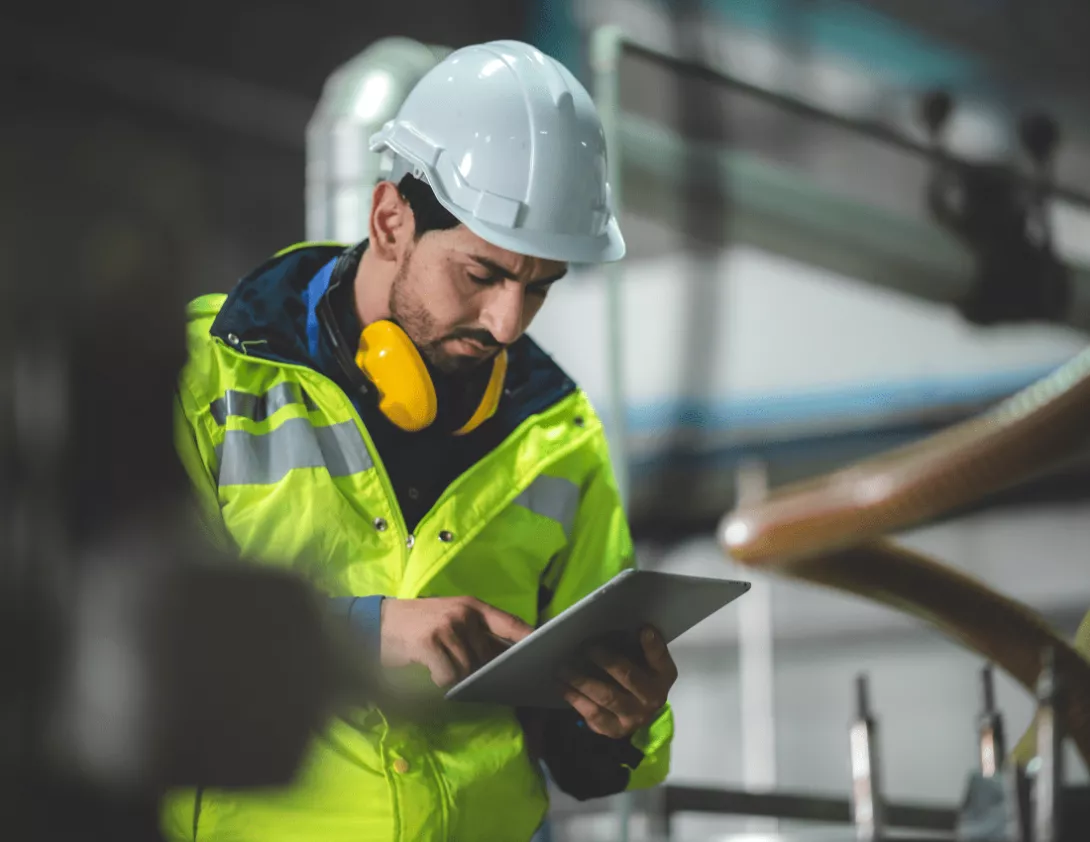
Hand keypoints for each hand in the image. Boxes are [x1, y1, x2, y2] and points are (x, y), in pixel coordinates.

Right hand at [380, 597, 533, 686]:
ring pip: (468, 670)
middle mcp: (465, 614)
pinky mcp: (430, 643)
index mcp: (474, 606)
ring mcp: (448, 627)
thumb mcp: (452, 620)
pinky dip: (440, 681)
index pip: (511, 623)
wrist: (379, 622)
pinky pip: (448, 676)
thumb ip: (477, 634)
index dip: (529, 639)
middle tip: (461, 671)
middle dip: (480, 671)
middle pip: (488, 656)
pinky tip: (428, 669)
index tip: (546, 652)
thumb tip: (506, 659)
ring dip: (455, 677)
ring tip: (439, 666)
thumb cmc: (420, 624)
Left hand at [560, 626, 676, 738]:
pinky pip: (593, 714)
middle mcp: (652, 700)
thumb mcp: (646, 660)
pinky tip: (561, 685)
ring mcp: (633, 718)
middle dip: (605, 660)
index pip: (660, 658)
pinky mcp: (615, 730)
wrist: (639, 713)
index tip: (643, 629)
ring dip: (582, 680)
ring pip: (606, 697)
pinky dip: (575, 698)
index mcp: (663, 677)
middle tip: (585, 647)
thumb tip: (631, 630)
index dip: (652, 644)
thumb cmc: (639, 676)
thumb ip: (641, 646)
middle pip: (628, 676)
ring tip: (563, 667)